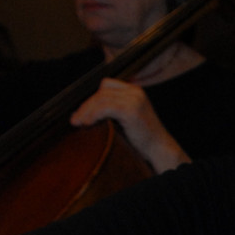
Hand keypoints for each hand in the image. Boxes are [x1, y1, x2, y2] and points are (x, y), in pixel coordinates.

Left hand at [70, 77, 188, 171]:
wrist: (159, 149)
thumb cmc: (143, 139)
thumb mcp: (127, 119)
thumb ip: (112, 111)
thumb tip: (87, 113)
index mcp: (135, 91)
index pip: (106, 85)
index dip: (92, 98)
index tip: (81, 112)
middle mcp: (135, 92)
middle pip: (102, 91)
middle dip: (86, 105)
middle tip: (75, 119)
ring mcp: (134, 100)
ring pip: (101, 98)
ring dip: (86, 111)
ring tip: (78, 123)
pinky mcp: (131, 110)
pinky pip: (105, 107)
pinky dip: (93, 114)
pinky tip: (88, 123)